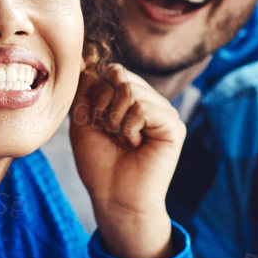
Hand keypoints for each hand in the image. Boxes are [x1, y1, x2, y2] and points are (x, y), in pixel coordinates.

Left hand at [68, 63, 184, 257]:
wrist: (114, 198)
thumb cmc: (99, 163)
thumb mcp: (83, 120)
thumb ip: (86, 89)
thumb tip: (85, 59)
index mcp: (133, 99)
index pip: (113, 71)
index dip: (96, 94)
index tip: (97, 122)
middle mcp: (151, 102)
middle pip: (121, 75)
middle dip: (103, 106)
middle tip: (110, 133)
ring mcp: (164, 112)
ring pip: (130, 90)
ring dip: (114, 119)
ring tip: (122, 140)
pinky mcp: (174, 126)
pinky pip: (143, 107)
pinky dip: (129, 127)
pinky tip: (134, 145)